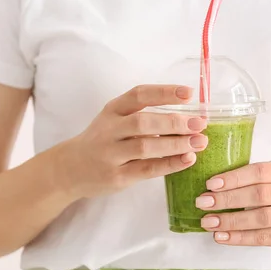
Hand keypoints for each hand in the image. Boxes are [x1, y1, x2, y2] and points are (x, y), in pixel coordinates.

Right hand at [60, 85, 207, 197]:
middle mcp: (109, 130)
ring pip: (145, 147)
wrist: (71, 169)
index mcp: (112, 110)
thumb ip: (144, 116)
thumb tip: (189, 116)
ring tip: (199, 142)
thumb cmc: (103, 141)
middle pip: (143, 122)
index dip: (164, 92)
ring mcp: (110, 154)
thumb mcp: (115, 120)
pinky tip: (187, 159)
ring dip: (176, 144)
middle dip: (174, 122)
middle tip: (199, 123)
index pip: (139, 95)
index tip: (189, 93)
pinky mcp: (116, 177)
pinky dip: (169, 164)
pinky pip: (146, 169)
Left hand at [197, 161, 270, 249]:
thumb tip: (212, 189)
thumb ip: (251, 181)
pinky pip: (263, 238)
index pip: (258, 172)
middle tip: (203, 203)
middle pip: (258, 195)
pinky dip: (239, 238)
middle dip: (227, 199)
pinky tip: (221, 236)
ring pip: (260, 218)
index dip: (234, 178)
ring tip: (208, 222)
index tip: (210, 184)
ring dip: (231, 221)